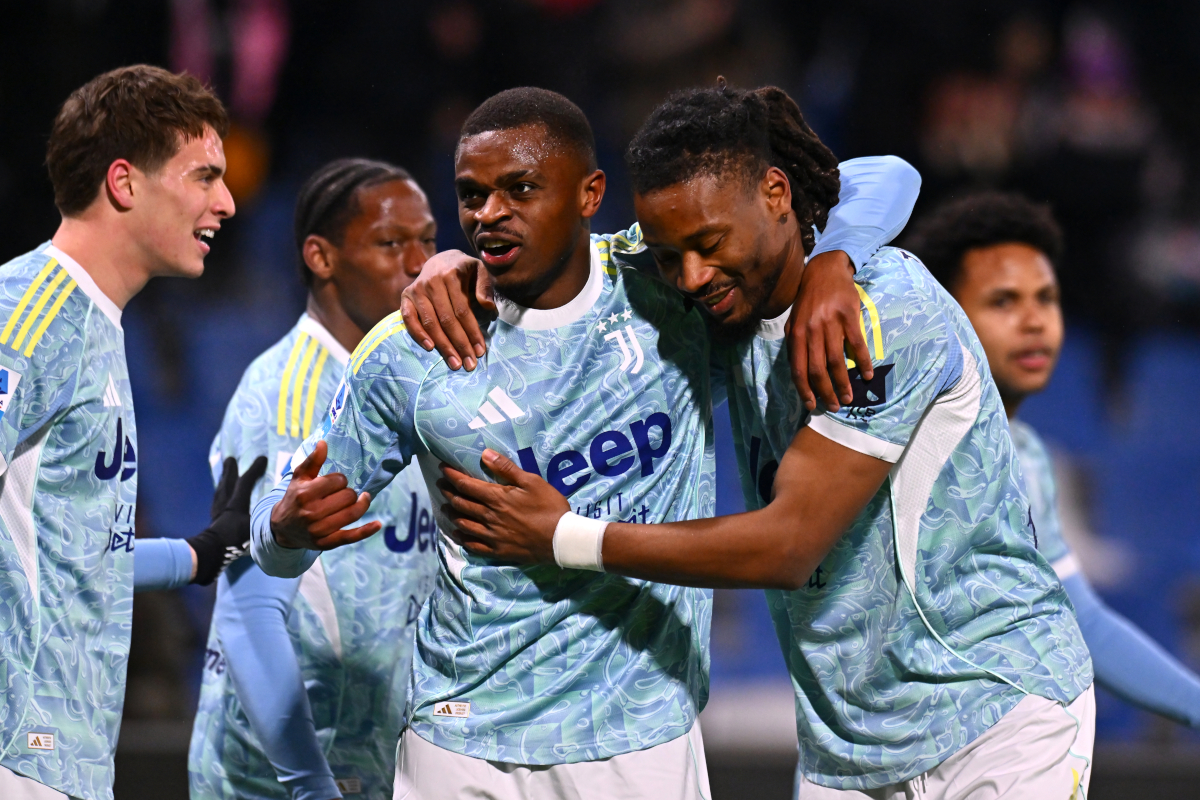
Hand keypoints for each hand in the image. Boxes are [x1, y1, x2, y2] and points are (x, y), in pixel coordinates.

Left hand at [187, 455, 268, 584]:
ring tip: (224, 474)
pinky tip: (221, 500)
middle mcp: (225, 504)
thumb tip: (282, 510)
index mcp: (236, 504)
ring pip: (220, 492)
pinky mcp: (213, 522)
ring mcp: (217, 513)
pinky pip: (217, 502)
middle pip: (227, 483)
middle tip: (230, 459)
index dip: (254, 469)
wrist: (211, 553)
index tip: (262, 458)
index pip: (245, 482)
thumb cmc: (234, 540)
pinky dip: (220, 497)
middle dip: (230, 471)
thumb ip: (267, 518)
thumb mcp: (255, 527)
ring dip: (223, 481)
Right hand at [269, 441, 380, 550]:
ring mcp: (319, 530)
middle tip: (341, 494)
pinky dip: (366, 530)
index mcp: (304, 494)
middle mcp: (311, 513)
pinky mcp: (326, 543)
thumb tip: (323, 443)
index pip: (338, 481)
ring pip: (352, 513)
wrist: (283, 528)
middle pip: (348, 497)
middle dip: (348, 492)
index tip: (334, 483)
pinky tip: (378, 524)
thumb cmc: (294, 497)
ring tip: (361, 499)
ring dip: (360, 504)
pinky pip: (350, 536)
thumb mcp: (299, 478)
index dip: (340, 480)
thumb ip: (313, 460)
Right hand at [400, 249, 495, 370]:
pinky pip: (408, 318)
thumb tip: (488, 306)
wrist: (440, 260)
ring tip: (454, 363)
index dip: (471, 332)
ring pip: (430, 322)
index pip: (462, 310)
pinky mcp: (406, 296)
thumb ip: (484, 285)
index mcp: (450, 275)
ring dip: (443, 345)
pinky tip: (430, 348)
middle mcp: (431, 282)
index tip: (480, 351)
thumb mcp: (478, 270)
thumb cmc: (463, 270)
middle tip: (469, 364)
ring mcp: (416, 290)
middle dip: (459, 344)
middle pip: (447, 320)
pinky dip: (418, 334)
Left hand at [436, 449, 568, 562]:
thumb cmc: (549, 507)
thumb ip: (507, 468)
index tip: (442, 468)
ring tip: (446, 507)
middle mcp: (489, 517)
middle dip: (448, 492)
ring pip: (463, 524)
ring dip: (452, 514)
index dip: (452, 476)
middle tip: (441, 485)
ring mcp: (491, 536)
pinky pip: (473, 546)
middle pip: (461, 504)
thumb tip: (485, 454)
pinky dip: (462, 538)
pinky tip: (458, 534)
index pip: (466, 485)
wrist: (561, 539)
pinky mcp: (497, 550)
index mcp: (496, 498)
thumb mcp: (532, 482)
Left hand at [786, 250, 873, 411]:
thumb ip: (794, 345)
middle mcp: (811, 330)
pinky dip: (863, 362)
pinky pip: (856, 345)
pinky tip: (867, 374)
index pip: (798, 368)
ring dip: (843, 382)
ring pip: (836, 360)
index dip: (804, 389)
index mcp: (796, 334)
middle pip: (817, 369)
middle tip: (835, 405)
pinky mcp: (848, 316)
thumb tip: (798, 372)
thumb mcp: (794, 321)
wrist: (825, 270)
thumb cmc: (809, 300)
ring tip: (849, 397)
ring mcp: (830, 323)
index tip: (812, 405)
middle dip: (826, 391)